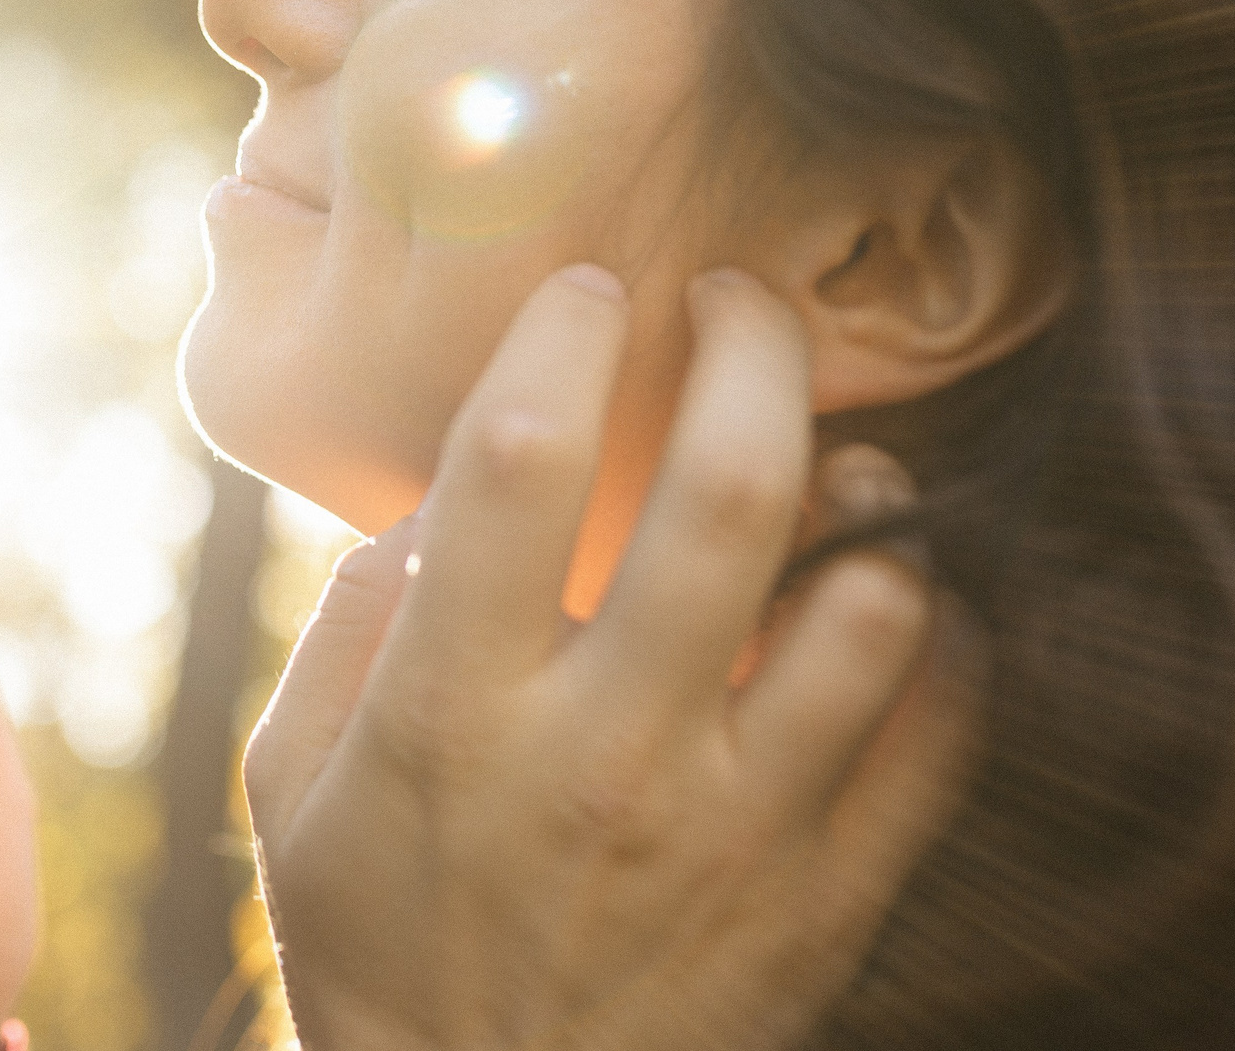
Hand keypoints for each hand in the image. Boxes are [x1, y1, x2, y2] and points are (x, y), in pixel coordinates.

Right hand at [246, 267, 979, 1050]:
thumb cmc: (378, 946)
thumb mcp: (293, 789)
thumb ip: (353, 625)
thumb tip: (442, 500)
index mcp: (456, 712)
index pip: (517, 462)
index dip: (560, 334)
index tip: (586, 288)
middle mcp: (607, 752)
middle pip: (728, 492)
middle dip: (752, 348)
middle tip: (741, 303)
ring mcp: (737, 827)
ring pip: (872, 605)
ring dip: (871, 494)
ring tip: (838, 460)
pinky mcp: (828, 896)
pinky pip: (941, 730)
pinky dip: (941, 632)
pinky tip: (890, 594)